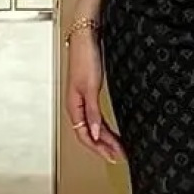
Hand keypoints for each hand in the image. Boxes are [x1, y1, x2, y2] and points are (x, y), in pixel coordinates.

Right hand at [64, 28, 123, 164]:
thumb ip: (92, 111)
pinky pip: (95, 117)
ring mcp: (83, 100)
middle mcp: (77, 105)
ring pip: (93, 126)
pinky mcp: (90, 93)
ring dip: (105, 138)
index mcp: (74, 106)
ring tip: (117, 148)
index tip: (113, 155)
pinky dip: (103, 127)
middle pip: (89, 133)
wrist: (86, 37)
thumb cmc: (85, 58)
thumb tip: (93, 131)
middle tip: (119, 156)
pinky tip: (110, 132)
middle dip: (104, 146)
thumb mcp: (90, 87)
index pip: (85, 135)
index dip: (98, 148)